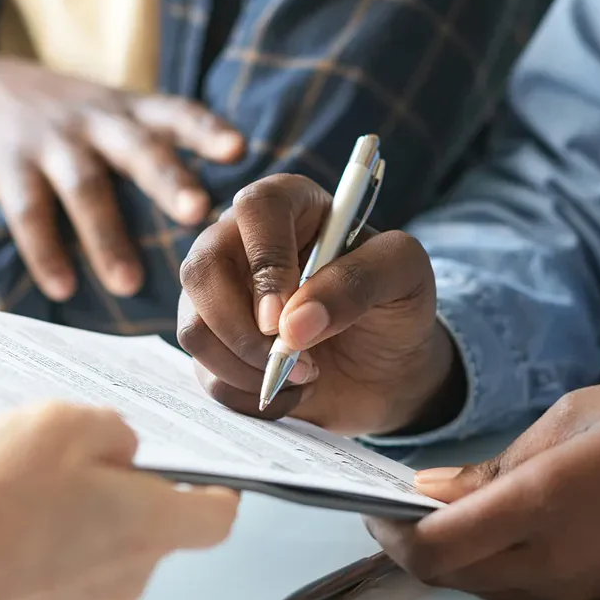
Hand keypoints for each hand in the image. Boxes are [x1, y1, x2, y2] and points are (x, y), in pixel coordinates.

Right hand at [0, 57, 243, 300]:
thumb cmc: (75, 122)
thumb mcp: (118, 116)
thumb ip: (162, 149)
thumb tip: (228, 211)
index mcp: (132, 113)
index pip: (177, 114)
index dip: (207, 130)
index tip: (239, 148)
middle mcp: (97, 122)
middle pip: (137, 150)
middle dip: (168, 180)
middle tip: (198, 213)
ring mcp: (53, 143)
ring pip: (85, 188)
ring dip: (107, 238)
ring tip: (130, 284)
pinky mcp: (11, 168)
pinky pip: (29, 213)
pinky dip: (46, 252)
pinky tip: (64, 288)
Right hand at [0, 402, 239, 599]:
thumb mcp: (63, 424)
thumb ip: (109, 431)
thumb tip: (119, 448)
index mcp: (150, 527)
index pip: (216, 518)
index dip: (215, 489)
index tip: (203, 471)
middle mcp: (125, 575)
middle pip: (149, 528)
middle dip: (122, 488)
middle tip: (75, 454)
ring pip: (98, 545)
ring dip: (75, 513)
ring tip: (21, 478)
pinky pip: (54, 565)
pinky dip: (38, 538)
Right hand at [177, 174, 459, 435]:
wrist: (389, 369)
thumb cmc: (396, 305)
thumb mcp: (405, 277)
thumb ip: (359, 282)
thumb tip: (294, 325)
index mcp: (291, 205)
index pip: (256, 209)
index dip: (266, 262)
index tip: (285, 318)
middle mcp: (242, 242)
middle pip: (201, 270)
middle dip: (242, 329)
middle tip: (293, 358)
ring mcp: (219, 294)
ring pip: (194, 328)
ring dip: (248, 368)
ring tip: (307, 375)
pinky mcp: (213, 343)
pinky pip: (204, 372)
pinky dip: (249, 394)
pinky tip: (291, 390)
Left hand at [368, 383, 599, 599]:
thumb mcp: (577, 415)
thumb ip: (499, 461)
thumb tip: (436, 491)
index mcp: (543, 504)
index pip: (432, 547)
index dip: (387, 533)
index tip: (370, 502)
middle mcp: (553, 559)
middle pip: (446, 575)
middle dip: (407, 544)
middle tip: (392, 504)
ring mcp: (576, 584)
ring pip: (480, 586)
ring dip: (448, 554)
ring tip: (439, 505)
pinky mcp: (596, 592)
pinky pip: (519, 589)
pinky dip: (488, 562)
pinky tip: (491, 521)